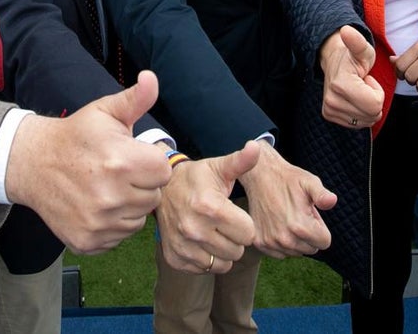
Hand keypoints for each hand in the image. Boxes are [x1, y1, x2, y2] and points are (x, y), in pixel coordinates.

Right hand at [5, 70, 169, 253]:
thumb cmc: (76, 135)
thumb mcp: (104, 111)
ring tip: (107, 188)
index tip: (133, 156)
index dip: (150, 162)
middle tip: (118, 172)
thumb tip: (151, 78)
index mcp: (121, 161)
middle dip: (141, 184)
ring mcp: (98, 222)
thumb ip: (136, 98)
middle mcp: (111, 195)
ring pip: (138, 219)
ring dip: (129, 205)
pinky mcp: (88, 241)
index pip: (164, 171)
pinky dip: (112, 224)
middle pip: (154, 197)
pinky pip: (119, 237)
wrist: (33, 163)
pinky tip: (97, 206)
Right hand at [155, 141, 258, 273]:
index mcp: (210, 207)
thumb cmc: (196, 178)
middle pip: (237, 251)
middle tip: (222, 223)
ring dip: (222, 251)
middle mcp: (194, 230)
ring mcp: (183, 247)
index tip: (232, 212)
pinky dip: (206, 259)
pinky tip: (199, 241)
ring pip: (223, 265)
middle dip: (234, 238)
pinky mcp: (175, 258)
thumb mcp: (218, 167)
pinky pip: (205, 269)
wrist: (161, 190)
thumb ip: (241, 161)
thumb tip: (256, 147)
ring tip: (212, 232)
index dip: (244, 223)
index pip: (248, 234)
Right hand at [240, 145, 335, 258]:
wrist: (260, 175)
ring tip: (287, 218)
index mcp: (300, 227)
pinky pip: (280, 253)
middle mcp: (285, 239)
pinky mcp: (259, 242)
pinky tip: (277, 225)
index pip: (324, 243)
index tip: (310, 215)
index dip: (320, 228)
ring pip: (295, 252)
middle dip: (309, 235)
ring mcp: (270, 242)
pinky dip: (281, 243)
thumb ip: (322, 195)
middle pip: (310, 249)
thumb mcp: (309, 182)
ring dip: (295, 240)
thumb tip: (332, 201)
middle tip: (298, 214)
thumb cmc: (288, 179)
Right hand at [318, 26, 382, 127]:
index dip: (377, 93)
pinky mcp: (329, 115)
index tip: (368, 80)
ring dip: (368, 108)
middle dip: (374, 101)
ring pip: (365, 121)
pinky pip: (357, 124)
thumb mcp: (362, 49)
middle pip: (371, 115)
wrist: (334, 62)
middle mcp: (331, 100)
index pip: (374, 105)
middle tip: (364, 86)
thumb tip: (346, 30)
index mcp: (340, 85)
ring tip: (359, 91)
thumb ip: (357, 42)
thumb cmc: (352, 57)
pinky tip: (354, 99)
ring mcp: (329, 109)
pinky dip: (361, 114)